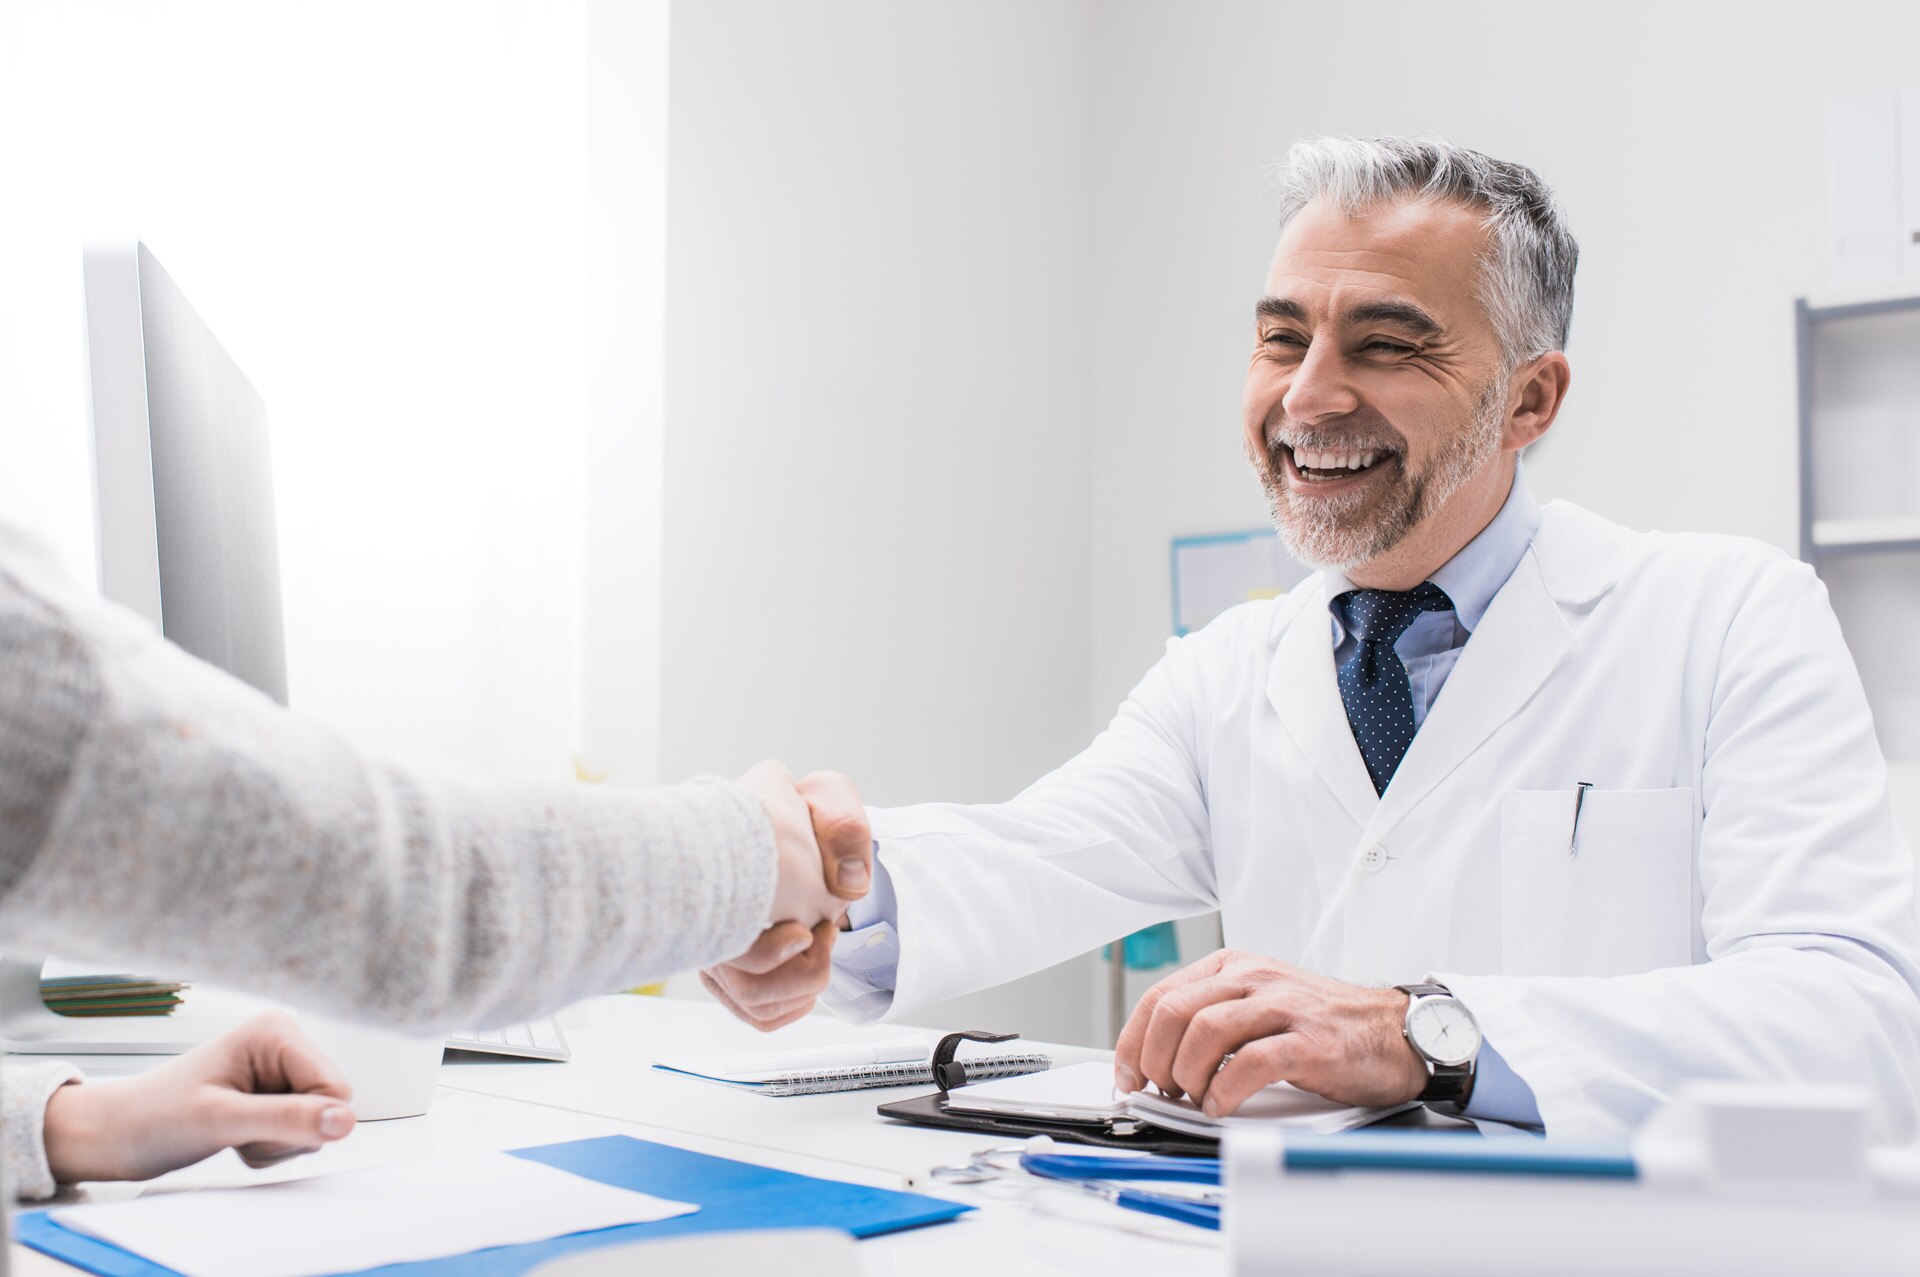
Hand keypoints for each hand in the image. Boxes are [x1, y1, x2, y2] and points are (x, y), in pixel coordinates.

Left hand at [43, 1011, 354, 1183]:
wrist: (118, 1134)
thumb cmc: (155, 1117)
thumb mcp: (221, 1120)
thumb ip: (287, 1120)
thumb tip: (346, 1122)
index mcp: (276, 1031)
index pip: (336, 1089)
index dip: (301, 1121)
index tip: (251, 1126)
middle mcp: (284, 1042)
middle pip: (329, 1105)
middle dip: (287, 1133)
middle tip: (237, 1132)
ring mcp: (281, 1068)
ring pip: (318, 1122)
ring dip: (277, 1143)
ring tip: (231, 1132)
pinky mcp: (275, 1091)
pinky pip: (301, 1129)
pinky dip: (270, 1146)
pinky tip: (235, 1136)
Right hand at [704, 767, 869, 1031]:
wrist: (796, 827)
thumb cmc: (804, 813)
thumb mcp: (829, 799)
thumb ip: (844, 827)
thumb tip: (849, 885)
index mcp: (721, 873)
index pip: (726, 940)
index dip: (768, 952)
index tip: (807, 933)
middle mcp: (707, 917)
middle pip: (743, 984)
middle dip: (800, 972)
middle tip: (820, 934)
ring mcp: (713, 948)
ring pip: (752, 1002)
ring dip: (802, 986)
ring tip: (818, 944)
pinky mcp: (726, 972)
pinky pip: (758, 1015)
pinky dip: (795, 1003)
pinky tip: (810, 966)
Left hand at [1112, 950, 1427, 1116]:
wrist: (1393, 1032)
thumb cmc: (1323, 1024)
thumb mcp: (1259, 1003)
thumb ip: (1211, 1018)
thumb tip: (1155, 1057)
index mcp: (1234, 967)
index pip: (1160, 995)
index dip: (1132, 1040)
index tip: (1128, 1073)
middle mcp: (1254, 979)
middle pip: (1174, 1011)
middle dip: (1154, 1058)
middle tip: (1160, 1090)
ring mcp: (1282, 1007)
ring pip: (1205, 1032)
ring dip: (1186, 1074)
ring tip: (1193, 1099)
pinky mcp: (1308, 1041)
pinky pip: (1250, 1062)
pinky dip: (1224, 1090)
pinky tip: (1221, 1106)